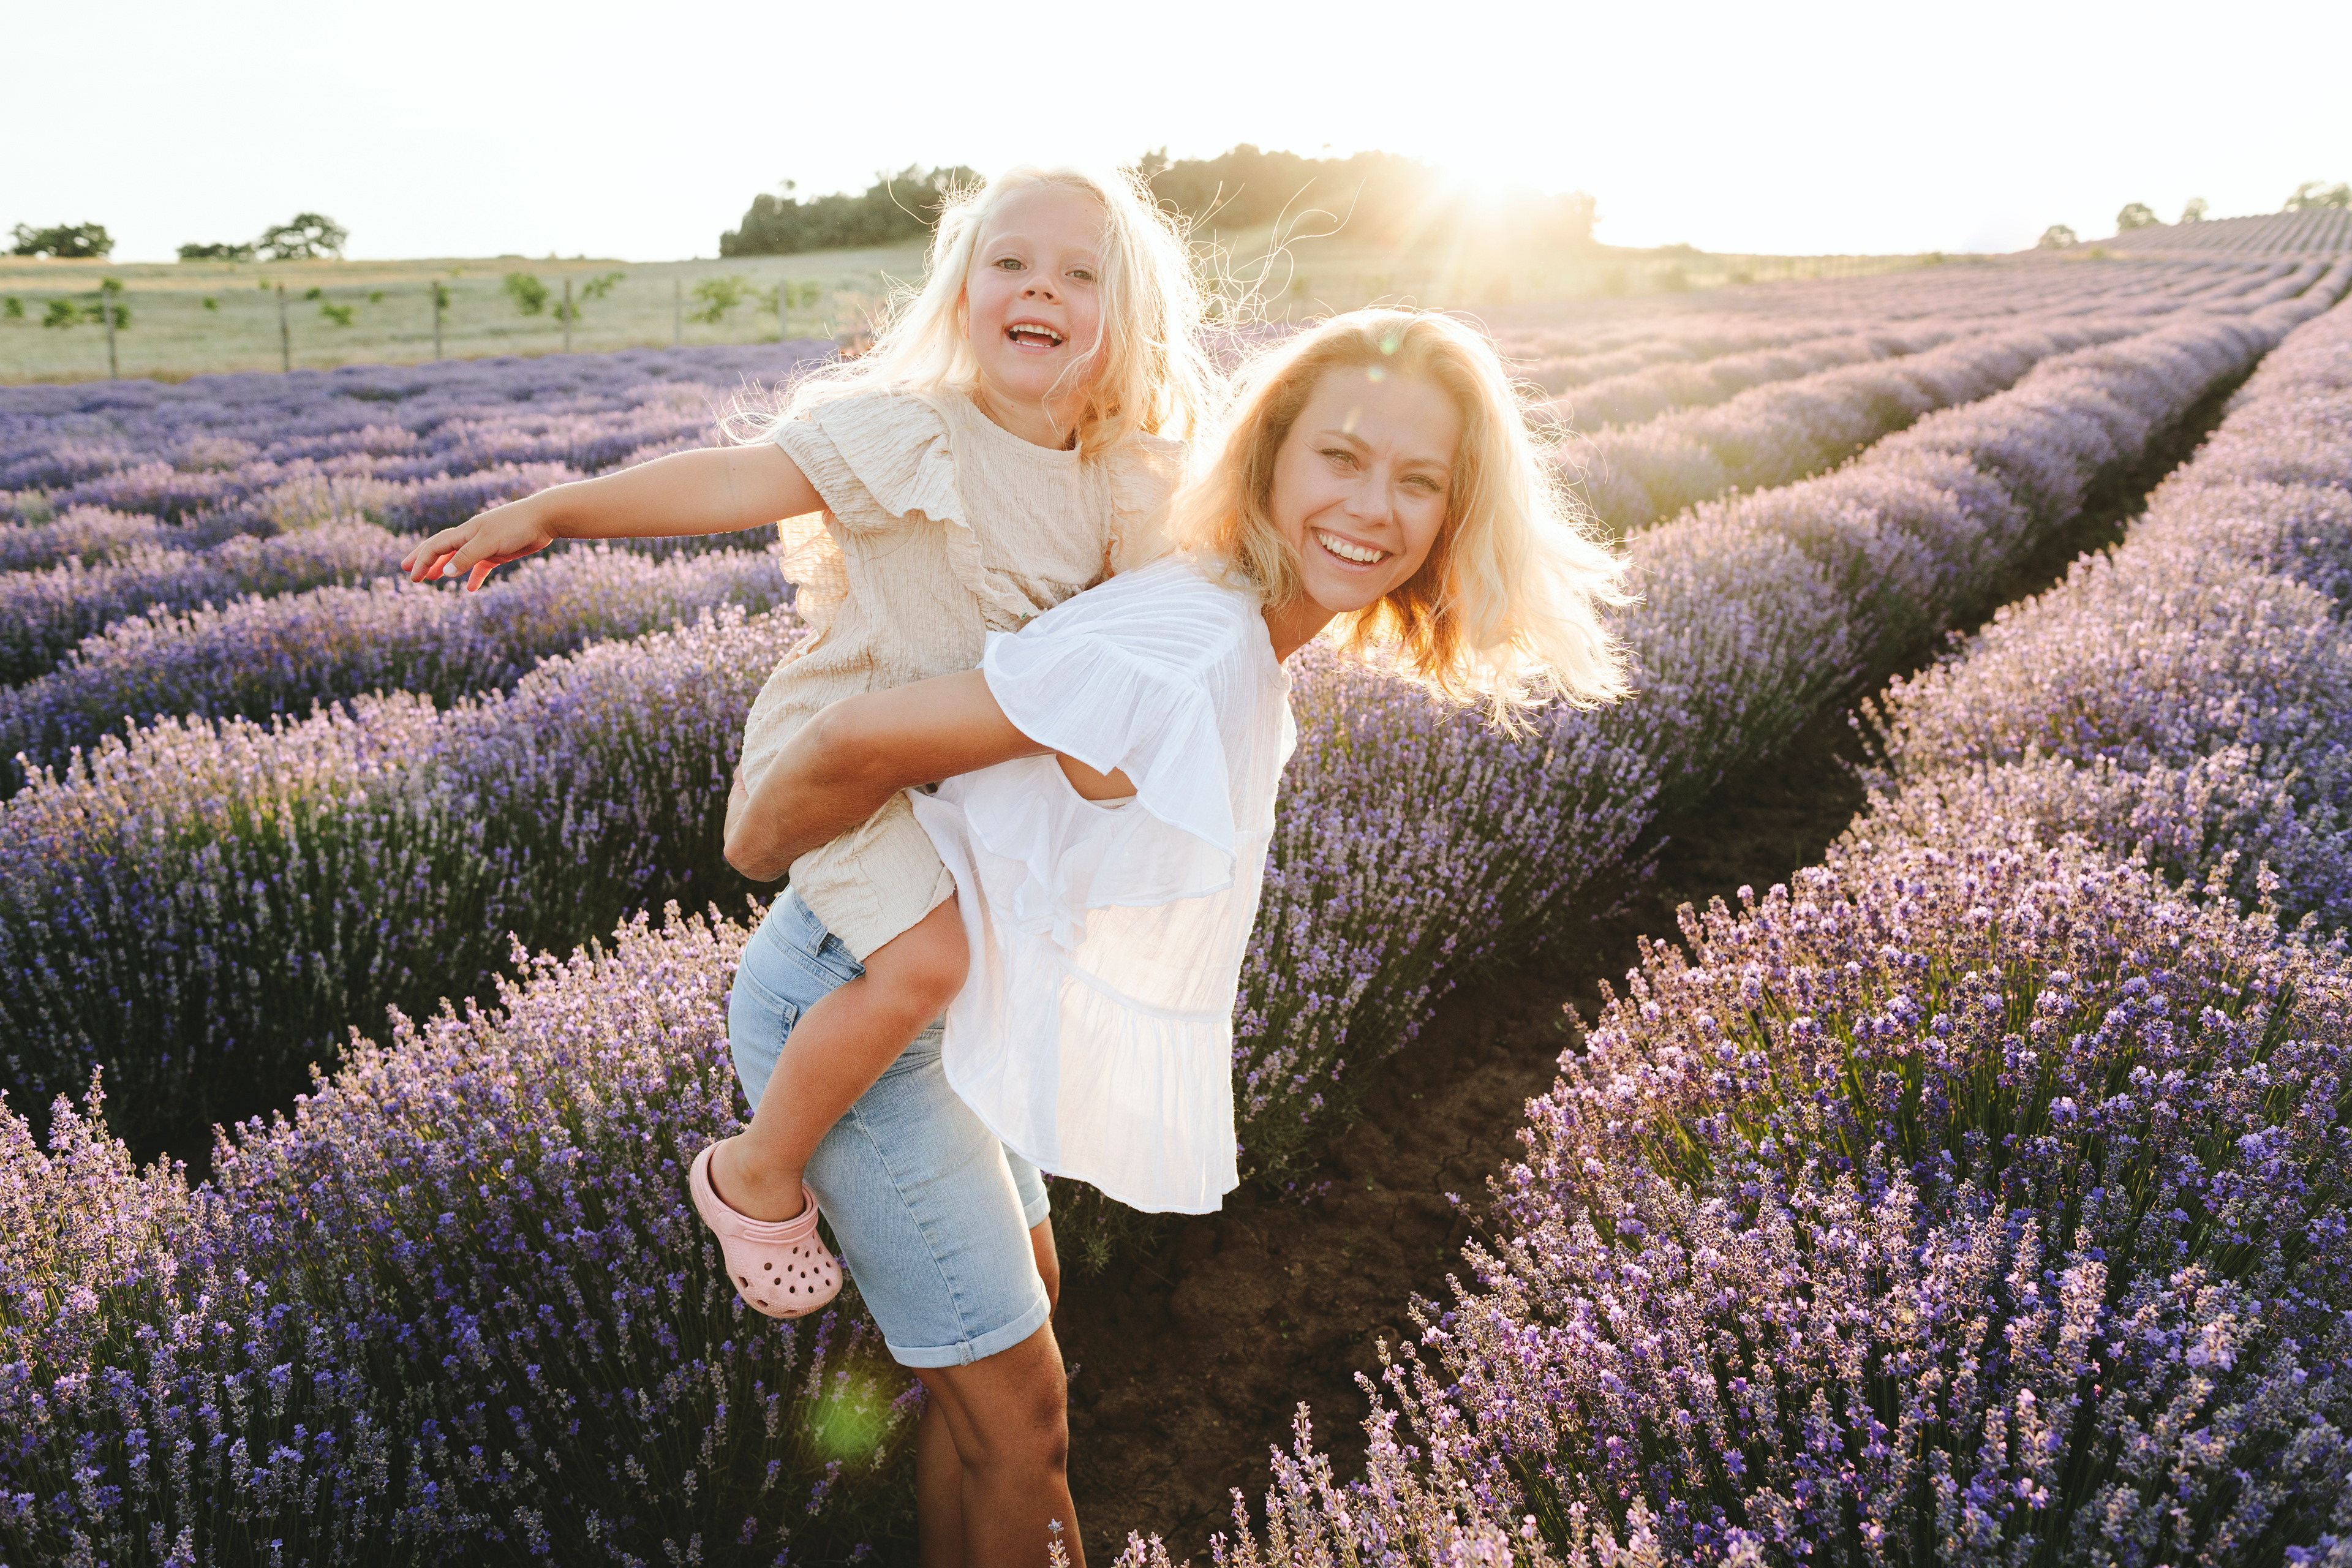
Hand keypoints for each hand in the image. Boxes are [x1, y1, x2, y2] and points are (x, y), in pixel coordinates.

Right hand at [401, 496, 558, 590]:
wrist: (543, 518)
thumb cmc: (515, 526)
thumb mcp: (488, 543)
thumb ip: (467, 557)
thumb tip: (444, 573)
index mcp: (465, 532)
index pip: (436, 546)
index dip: (422, 561)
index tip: (412, 577)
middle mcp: (471, 537)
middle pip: (442, 549)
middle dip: (425, 561)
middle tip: (409, 573)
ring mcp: (485, 544)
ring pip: (459, 558)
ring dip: (445, 569)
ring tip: (433, 580)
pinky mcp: (499, 552)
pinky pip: (481, 566)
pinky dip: (474, 576)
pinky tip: (470, 588)